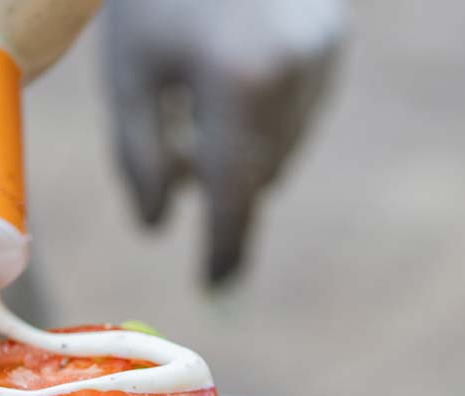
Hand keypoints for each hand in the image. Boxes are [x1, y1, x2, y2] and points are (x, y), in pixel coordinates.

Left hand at [102, 0, 343, 284]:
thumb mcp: (130, 68)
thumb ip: (139, 155)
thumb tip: (155, 226)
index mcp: (238, 83)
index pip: (232, 195)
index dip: (223, 247)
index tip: (214, 286)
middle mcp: (295, 74)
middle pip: (260, 174)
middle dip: (221, 190)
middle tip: (177, 174)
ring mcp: (324, 56)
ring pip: (284, 146)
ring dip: (243, 154)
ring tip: (197, 110)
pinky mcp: (334, 41)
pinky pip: (300, 112)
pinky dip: (265, 119)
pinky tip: (232, 79)